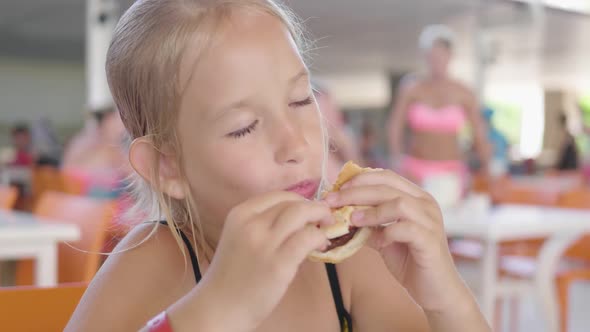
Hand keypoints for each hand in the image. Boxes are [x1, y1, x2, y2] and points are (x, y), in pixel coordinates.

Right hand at [200, 192, 331, 330]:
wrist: (220, 307)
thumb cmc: (232, 275)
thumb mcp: (239, 238)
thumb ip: (262, 225)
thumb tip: (298, 219)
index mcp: (240, 214)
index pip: (278, 195)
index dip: (299, 200)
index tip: (308, 210)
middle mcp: (252, 223)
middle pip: (292, 202)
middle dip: (313, 207)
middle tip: (324, 219)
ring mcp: (265, 242)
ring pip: (302, 213)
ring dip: (320, 217)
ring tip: (325, 230)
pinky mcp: (280, 262)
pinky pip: (308, 237)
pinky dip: (320, 237)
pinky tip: (321, 246)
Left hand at [324, 169, 470, 312]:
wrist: (435, 291)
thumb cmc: (409, 261)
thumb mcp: (383, 237)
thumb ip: (368, 223)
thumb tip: (340, 212)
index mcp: (415, 197)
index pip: (386, 176)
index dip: (359, 179)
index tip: (336, 188)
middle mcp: (426, 204)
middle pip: (387, 187)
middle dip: (356, 192)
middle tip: (333, 201)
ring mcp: (431, 221)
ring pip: (399, 203)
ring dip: (371, 210)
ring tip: (352, 220)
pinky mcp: (431, 241)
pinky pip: (407, 229)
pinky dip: (388, 232)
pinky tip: (378, 242)